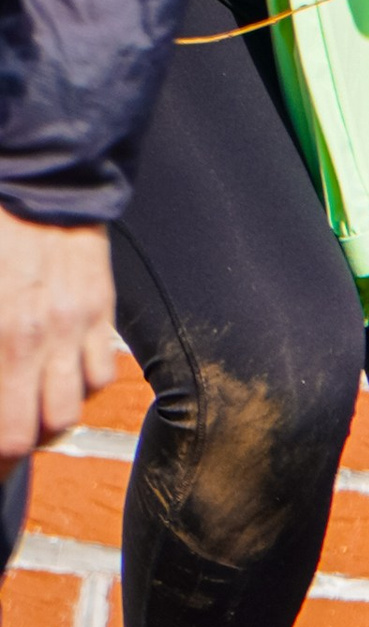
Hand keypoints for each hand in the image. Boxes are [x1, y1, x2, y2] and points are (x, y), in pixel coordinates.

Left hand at [0, 207, 118, 471]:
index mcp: (1, 339)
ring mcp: (75, 328)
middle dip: (16, 446)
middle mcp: (39, 341)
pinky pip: (100, 375)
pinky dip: (80, 386)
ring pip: (72, 411)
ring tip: (27, 413)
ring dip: (48, 420)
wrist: (36, 180)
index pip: (6, 435)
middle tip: (2, 442)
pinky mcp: (99, 312)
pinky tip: (58, 375)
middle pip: (39, 434)